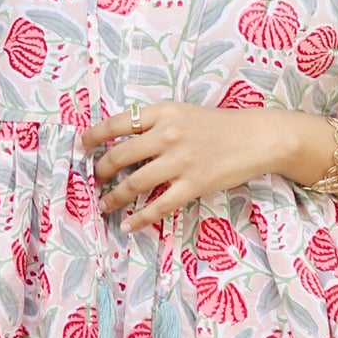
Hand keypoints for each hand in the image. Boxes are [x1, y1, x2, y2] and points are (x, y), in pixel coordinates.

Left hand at [79, 100, 319, 230]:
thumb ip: (155, 123)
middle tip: (94, 179)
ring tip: (104, 204)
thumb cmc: (219, 125)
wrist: (256, 137)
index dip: (94, 136)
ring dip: (113, 196)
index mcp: (163, 112)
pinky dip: (140, 218)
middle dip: (100, 170)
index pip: (117, 123)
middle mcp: (168, 134)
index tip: (82, 146)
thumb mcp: (183, 112)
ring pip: (134, 183)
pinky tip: (128, 224)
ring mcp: (180, 161)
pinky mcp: (193, 184)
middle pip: (119, 155)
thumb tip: (123, 141)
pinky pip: (159, 205)